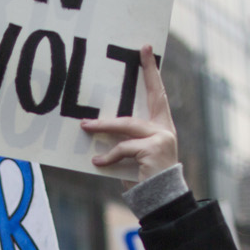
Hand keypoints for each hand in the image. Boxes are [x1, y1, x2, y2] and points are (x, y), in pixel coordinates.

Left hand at [81, 45, 177, 186]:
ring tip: (85, 127)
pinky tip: (97, 162)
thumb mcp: (134, 153)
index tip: (146, 48)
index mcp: (161, 126)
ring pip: (127, 125)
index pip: (156, 93)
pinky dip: (108, 155)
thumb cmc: (144, 177)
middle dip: (146, 72)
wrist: (161, 200)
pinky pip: (123, 148)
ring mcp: (162, 137)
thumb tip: (98, 124)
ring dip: (103, 126)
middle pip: (151, 96)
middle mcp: (165, 128)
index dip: (152, 71)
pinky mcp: (153, 150)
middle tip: (138, 51)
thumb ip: (125, 137)